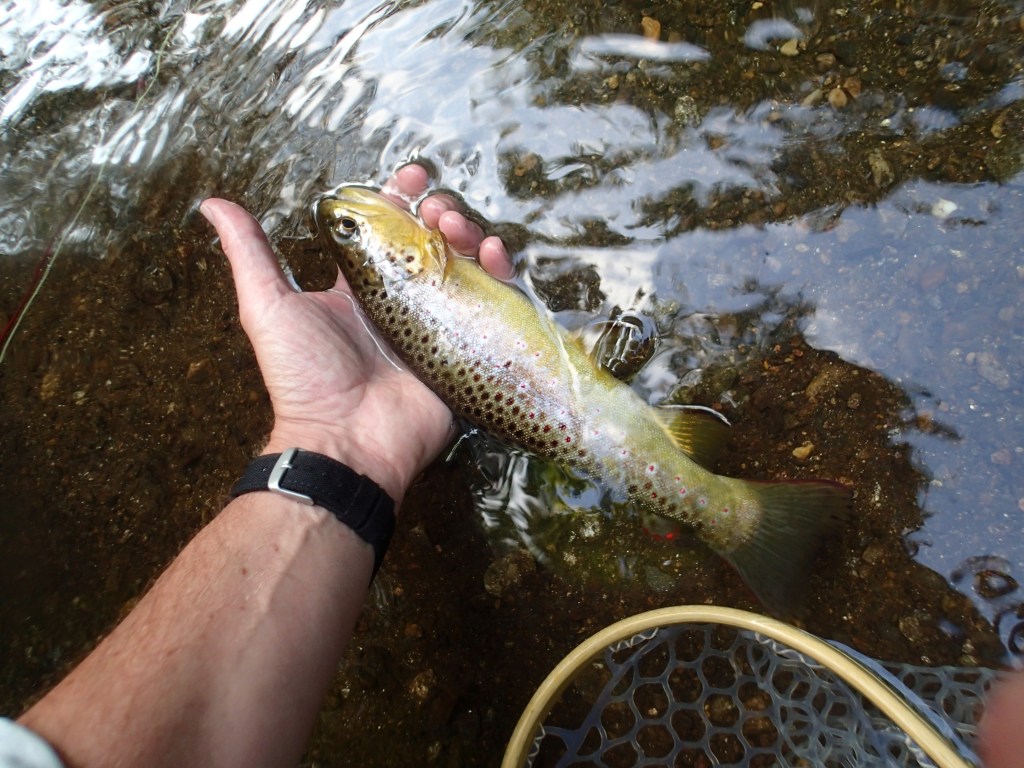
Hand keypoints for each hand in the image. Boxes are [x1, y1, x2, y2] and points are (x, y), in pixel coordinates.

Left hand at [202, 165, 510, 503]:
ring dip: (470, 235)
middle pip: (433, 242)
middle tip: (437, 209)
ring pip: (466, 264)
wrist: (347, 442)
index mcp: (362, 288)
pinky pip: (494, 304)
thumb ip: (250, 254)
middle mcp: (404, 301)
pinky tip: (494, 255)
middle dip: (441, 213)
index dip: (401, 198)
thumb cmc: (305, 378)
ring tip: (460, 228)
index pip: (388, 230)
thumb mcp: (268, 308)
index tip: (412, 177)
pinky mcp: (469, 348)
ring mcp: (440, 324)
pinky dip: (500, 273)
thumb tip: (213, 204)